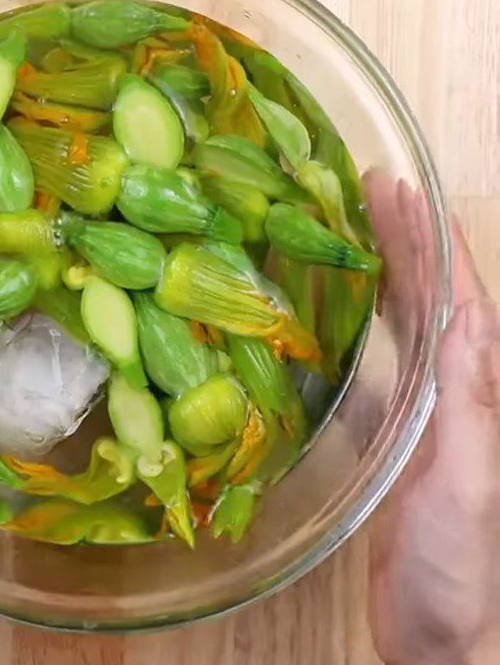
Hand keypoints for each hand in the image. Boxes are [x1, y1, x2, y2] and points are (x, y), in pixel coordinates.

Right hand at [366, 174, 499, 664]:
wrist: (443, 633)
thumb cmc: (461, 568)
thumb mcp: (467, 484)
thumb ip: (468, 404)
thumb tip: (465, 318)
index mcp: (474, 387)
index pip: (456, 295)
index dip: (429, 237)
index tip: (396, 188)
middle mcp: (452, 386)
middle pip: (429, 294)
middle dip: (403, 235)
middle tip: (365, 188)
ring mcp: (423, 406)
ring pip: (404, 319)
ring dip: (382, 268)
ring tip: (348, 226)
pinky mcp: (393, 430)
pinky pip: (378, 360)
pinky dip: (360, 323)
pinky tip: (333, 308)